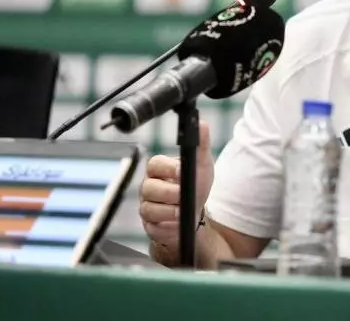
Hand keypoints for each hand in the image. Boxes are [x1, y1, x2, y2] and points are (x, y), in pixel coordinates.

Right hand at [139, 120, 214, 251]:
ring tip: (181, 212)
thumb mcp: (202, 164)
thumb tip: (201, 123)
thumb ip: (201, 144)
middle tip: (183, 196)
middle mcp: (149, 185)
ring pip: (148, 208)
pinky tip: (176, 223)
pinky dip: (167, 226)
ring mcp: (147, 205)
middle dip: (169, 193)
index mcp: (160, 168)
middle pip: (149, 188)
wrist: (196, 213)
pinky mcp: (149, 223)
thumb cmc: (197, 184)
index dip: (168, 168)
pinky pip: (152, 226)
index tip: (181, 172)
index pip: (155, 164)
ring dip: (168, 211)